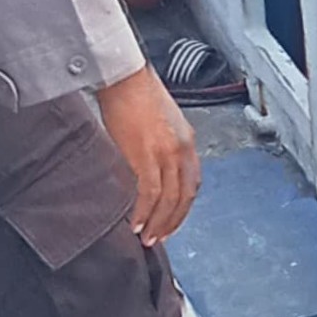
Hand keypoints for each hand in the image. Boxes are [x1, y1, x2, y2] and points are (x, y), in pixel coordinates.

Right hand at [97, 64, 200, 245]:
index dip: (184, 206)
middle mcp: (183, 149)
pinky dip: (144, 211)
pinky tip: (136, 223)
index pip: (192, 182)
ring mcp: (167, 153)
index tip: (173, 221)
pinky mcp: (147, 155)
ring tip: (147, 237)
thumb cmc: (135, 95)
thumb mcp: (160, 122)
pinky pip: (150, 192)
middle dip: (173, 221)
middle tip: (160, 238)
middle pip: (185, 195)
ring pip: (169, 198)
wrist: (124, 78)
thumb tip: (151, 166)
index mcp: (187, 141)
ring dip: (159, 222)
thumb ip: (163, 145)